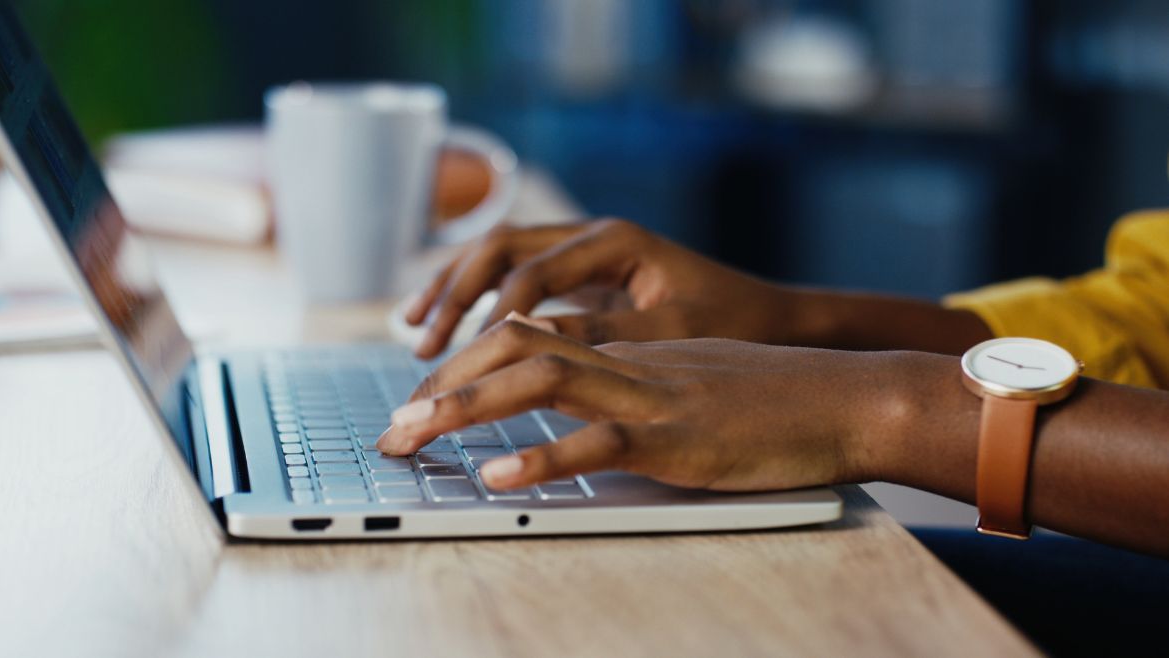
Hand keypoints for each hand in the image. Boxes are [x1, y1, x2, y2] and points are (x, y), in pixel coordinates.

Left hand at [379, 317, 910, 491]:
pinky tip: (498, 479)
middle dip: (443, 382)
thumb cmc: (776, 397)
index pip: (526, 336)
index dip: (465, 363)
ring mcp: (651, 396)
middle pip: (514, 346)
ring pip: (540, 380)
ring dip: (466, 407)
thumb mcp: (693, 380)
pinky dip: (543, 460)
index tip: (422, 398)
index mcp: (628, 349)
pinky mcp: (679, 439)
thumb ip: (637, 388)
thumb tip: (584, 412)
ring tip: (412, 436)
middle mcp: (628, 362)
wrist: (847, 397)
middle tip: (392, 424)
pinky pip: (600, 443)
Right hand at [405, 219, 799, 357]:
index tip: (456, 360)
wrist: (771, 316)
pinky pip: (512, 278)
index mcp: (615, 241)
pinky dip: (476, 300)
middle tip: (422, 345)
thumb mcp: (670, 332)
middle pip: (498, 249)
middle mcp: (592, 235)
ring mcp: (584, 252)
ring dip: (452, 291)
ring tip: (413, 332)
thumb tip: (526, 344)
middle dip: (453, 295)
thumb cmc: (733, 322)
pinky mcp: (581, 277)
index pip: (530, 273)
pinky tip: (450, 330)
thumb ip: (602, 334)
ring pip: (497, 256)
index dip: (487, 316)